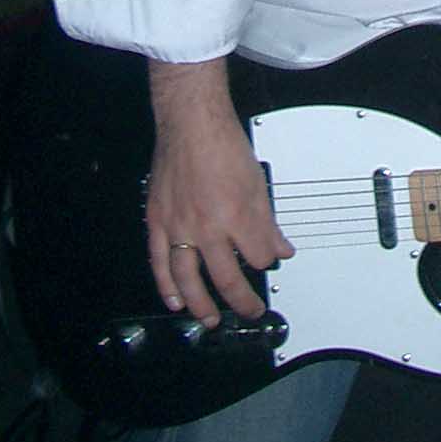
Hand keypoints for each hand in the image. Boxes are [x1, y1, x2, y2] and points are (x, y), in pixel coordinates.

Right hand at [145, 61, 294, 325]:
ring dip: (202, 305)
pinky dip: (167, 285)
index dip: (267, 262)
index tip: (269, 262)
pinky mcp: (158, 221)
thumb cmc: (223, 143)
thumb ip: (268, 222)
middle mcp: (208, 225)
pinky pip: (161, 262)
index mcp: (237, 214)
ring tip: (211, 319)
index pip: (259, 256)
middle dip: (242, 300)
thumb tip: (281, 248)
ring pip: (190, 279)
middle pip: (228, 277)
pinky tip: (175, 300)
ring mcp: (180, 226)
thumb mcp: (257, 182)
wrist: (190, 122)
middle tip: (250, 310)